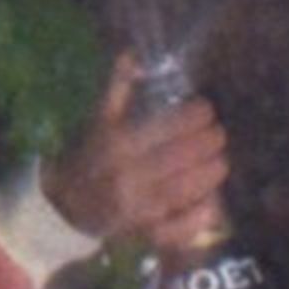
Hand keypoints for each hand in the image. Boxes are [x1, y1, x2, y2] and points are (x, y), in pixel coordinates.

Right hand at [43, 59, 232, 256]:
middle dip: (208, 142)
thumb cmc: (91, 155)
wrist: (67, 205)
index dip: (194, 116)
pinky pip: (177, 229)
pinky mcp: (144, 234)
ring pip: (183, 190)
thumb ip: (117, 87)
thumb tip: (133, 54)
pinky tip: (213, 203)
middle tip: (219, 134)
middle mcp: (128, 177)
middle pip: (180, 158)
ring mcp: (138, 209)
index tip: (206, 109)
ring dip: (210, 174)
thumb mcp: (100, 120)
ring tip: (221, 160)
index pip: (166, 126)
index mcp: (118, 144)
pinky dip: (198, 218)